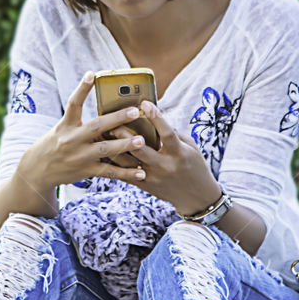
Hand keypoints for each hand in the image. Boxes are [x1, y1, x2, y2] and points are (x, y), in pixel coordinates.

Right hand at [24, 71, 150, 188]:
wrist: (37, 171)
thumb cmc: (54, 145)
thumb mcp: (61, 129)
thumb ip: (80, 123)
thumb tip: (105, 112)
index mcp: (65, 125)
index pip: (73, 104)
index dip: (82, 88)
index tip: (92, 74)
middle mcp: (72, 140)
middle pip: (96, 126)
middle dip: (117, 119)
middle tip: (135, 111)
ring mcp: (79, 156)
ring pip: (105, 150)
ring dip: (125, 145)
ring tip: (142, 141)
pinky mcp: (86, 171)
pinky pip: (109, 172)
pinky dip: (126, 173)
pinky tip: (141, 173)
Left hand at [110, 100, 222, 214]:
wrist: (196, 197)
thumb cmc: (194, 165)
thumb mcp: (190, 147)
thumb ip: (174, 133)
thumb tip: (154, 118)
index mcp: (179, 153)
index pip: (166, 133)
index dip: (156, 117)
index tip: (144, 103)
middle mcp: (165, 166)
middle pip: (140, 149)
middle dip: (125, 134)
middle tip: (114, 121)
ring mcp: (153, 177)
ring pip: (128, 163)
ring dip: (114, 148)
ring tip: (102, 135)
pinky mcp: (145, 185)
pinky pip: (125, 174)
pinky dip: (114, 163)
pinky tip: (104, 152)